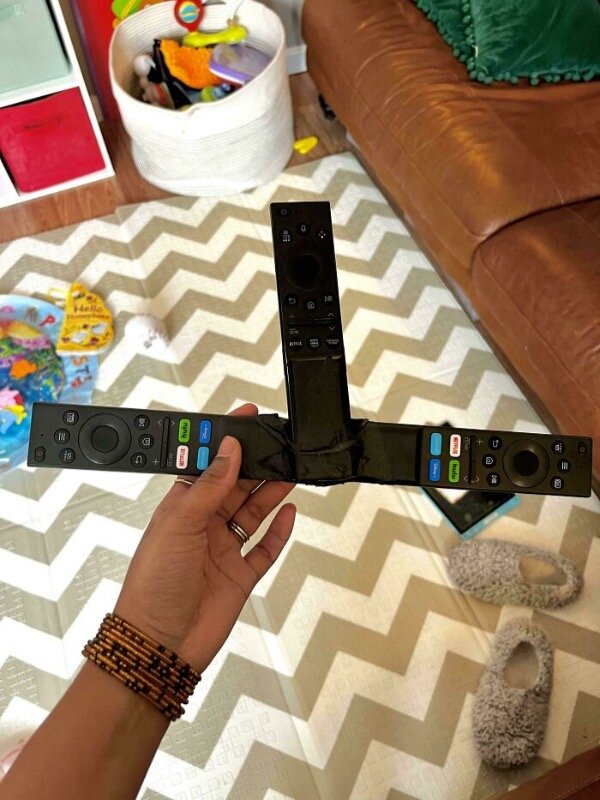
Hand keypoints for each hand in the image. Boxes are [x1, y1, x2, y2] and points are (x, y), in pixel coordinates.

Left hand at [113, 403, 295, 671]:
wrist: (160, 644)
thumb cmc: (153, 586)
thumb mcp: (179, 525)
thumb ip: (209, 486)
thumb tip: (228, 449)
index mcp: (181, 507)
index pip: (207, 463)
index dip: (226, 439)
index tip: (247, 417)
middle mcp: (203, 525)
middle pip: (236, 485)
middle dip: (257, 464)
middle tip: (280, 445)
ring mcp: (223, 550)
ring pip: (254, 512)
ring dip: (272, 492)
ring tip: (292, 471)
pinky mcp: (240, 576)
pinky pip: (265, 548)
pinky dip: (280, 531)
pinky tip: (290, 514)